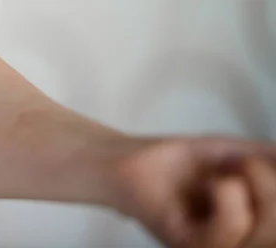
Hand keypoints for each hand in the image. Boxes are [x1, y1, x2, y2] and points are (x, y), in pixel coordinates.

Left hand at [110, 136, 275, 247]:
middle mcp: (240, 243)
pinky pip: (226, 235)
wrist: (133, 159)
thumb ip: (268, 160)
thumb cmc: (182, 162)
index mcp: (253, 227)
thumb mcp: (237, 155)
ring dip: (252, 188)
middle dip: (273, 187)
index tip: (262, 167)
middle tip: (245, 164)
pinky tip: (210, 183)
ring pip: (263, 238)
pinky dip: (226, 197)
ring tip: (221, 175)